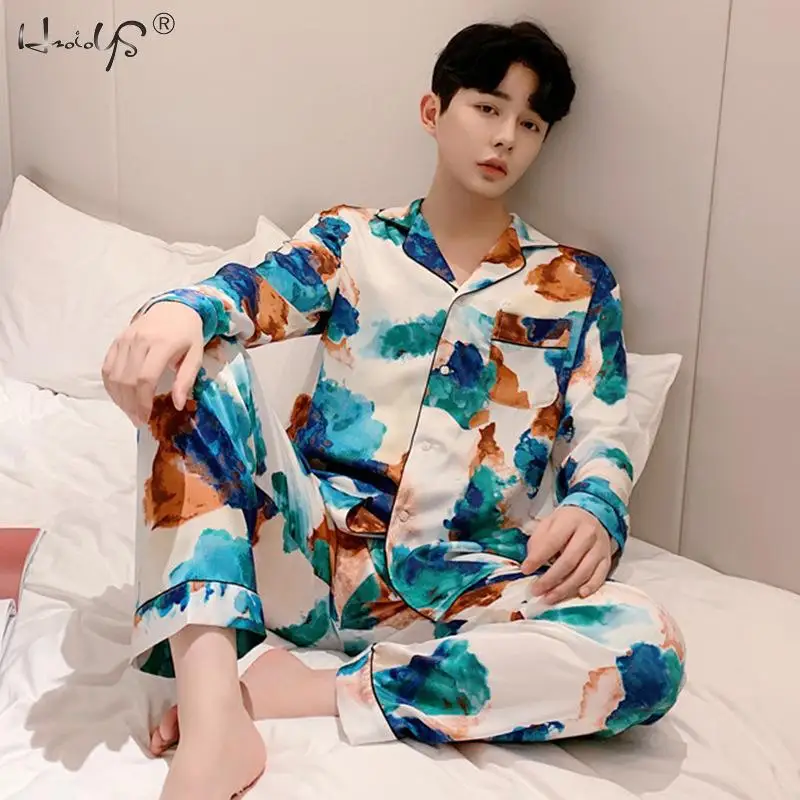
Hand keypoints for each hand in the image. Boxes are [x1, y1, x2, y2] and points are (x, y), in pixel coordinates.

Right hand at [102, 302, 203, 425]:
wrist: (174, 307)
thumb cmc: (188, 334)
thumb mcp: (196, 355)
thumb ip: (186, 379)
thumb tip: (177, 405)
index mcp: (161, 344)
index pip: (145, 378)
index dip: (143, 401)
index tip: (147, 417)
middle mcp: (139, 340)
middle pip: (127, 380)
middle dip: (131, 404)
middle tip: (138, 420)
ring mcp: (125, 339)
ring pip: (114, 375)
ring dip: (120, 398)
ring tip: (130, 412)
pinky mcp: (117, 340)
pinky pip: (108, 367)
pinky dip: (111, 386)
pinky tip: (120, 398)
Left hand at [521, 506, 612, 603]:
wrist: (594, 518)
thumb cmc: (567, 523)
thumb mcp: (549, 523)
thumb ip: (538, 540)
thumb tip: (531, 561)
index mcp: (570, 521)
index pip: (552, 542)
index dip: (538, 558)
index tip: (526, 570)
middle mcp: (587, 534)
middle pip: (569, 561)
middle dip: (550, 579)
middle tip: (536, 590)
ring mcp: (600, 548)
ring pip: (583, 572)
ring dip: (565, 588)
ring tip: (549, 597)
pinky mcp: (607, 559)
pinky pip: (600, 577)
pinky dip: (590, 587)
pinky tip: (579, 594)